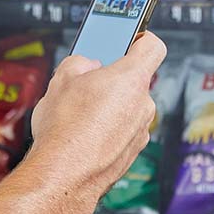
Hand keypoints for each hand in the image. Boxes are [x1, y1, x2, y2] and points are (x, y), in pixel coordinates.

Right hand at [28, 32, 166, 213]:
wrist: (63, 176)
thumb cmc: (65, 130)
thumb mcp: (61, 80)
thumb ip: (80, 63)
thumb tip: (86, 66)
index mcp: (131, 78)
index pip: (152, 46)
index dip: (140, 38)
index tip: (129, 38)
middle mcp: (144, 103)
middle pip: (134, 79)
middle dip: (112, 78)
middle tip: (86, 83)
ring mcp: (141, 130)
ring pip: (128, 106)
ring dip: (110, 106)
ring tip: (80, 114)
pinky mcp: (133, 152)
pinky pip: (124, 130)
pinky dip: (109, 129)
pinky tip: (84, 135)